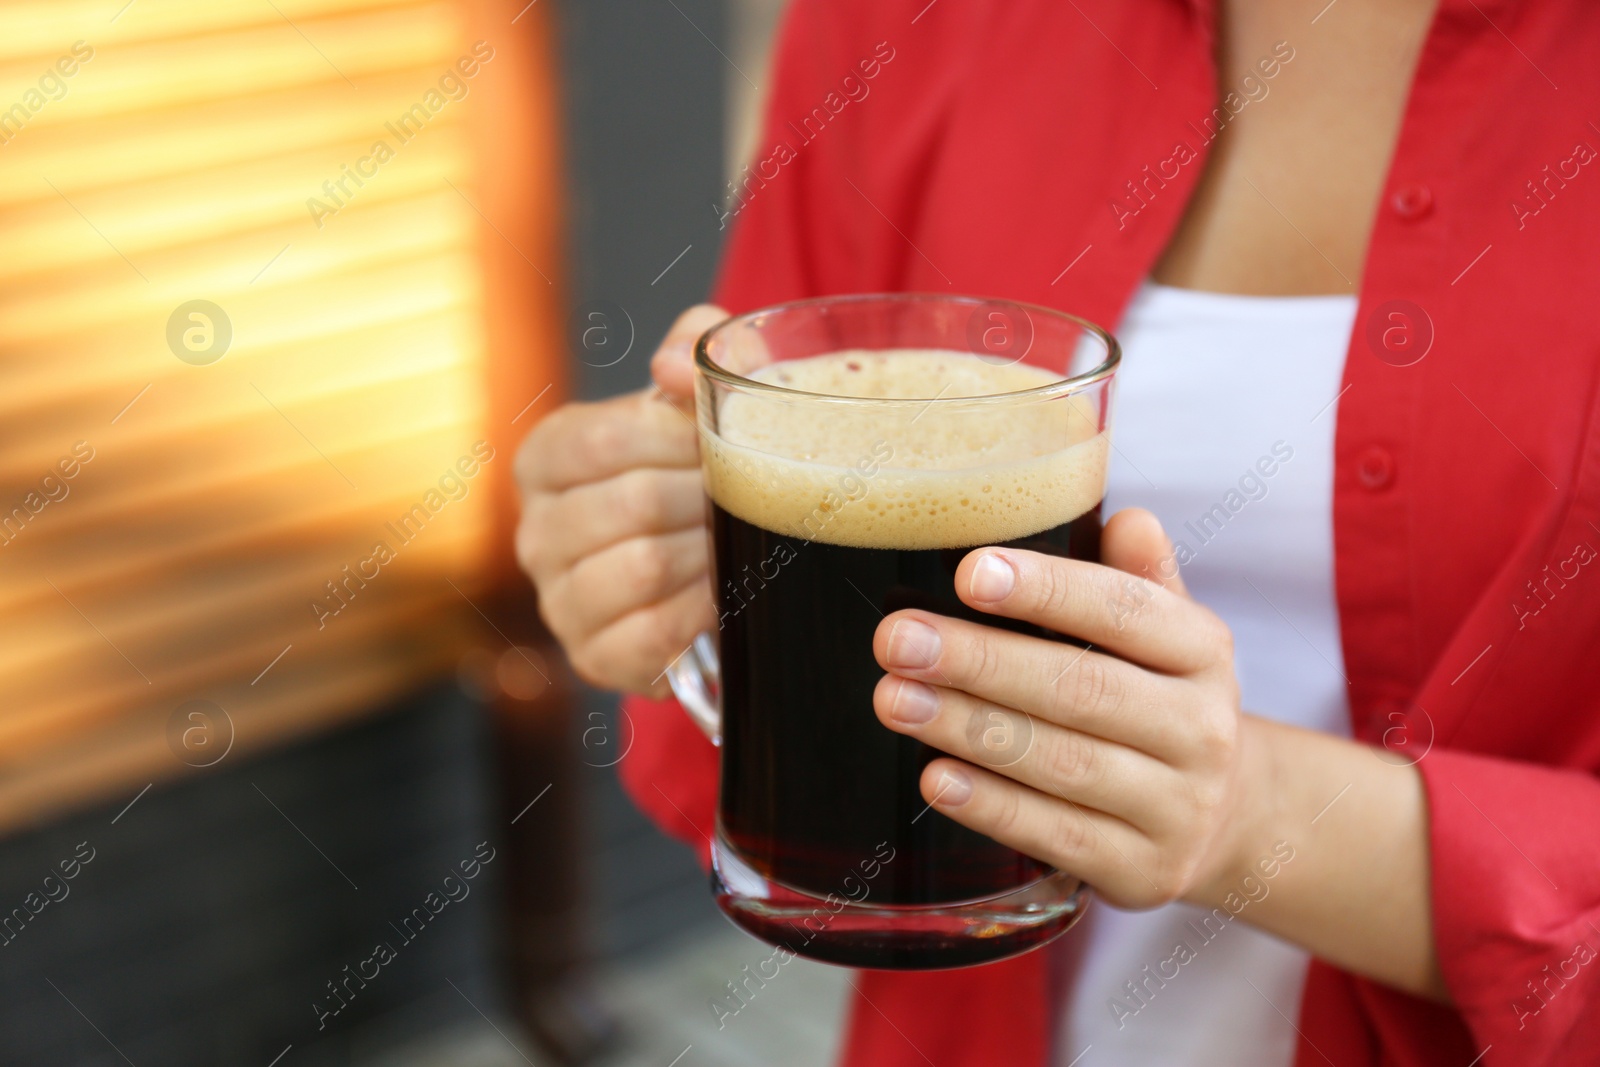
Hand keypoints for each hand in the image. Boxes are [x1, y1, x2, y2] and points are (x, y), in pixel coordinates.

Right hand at [515, 305, 726, 694]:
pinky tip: (727, 590)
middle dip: (708, 495)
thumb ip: (692, 348)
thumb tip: (674, 365)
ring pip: (643, 567)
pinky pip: (655, 630)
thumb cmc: (686, 470)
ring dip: (710, 550)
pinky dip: (704, 607)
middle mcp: (536, 532)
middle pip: (633, 503)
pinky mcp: (594, 657)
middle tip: (752, 491)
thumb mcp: (688, 398)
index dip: (678, 438)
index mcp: (545, 459)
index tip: (724, 440)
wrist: (693, 571)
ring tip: (742, 538)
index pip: (602, 439)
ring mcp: (560, 600)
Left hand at [871, 508, 1254, 909]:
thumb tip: (1126, 518)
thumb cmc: (1159, 700)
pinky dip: (991, 807)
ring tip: (894, 698)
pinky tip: (934, 777)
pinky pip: (1057, 836)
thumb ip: (1138, 578)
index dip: (1049, 591)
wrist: (1225, 818)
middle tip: (897, 639)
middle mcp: (1201, 729)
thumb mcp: (1166, 634)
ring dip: (969, 730)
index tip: (970, 572)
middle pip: (1083, 690)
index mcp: (1203, 652)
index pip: (1127, 611)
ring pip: (1063, 765)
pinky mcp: (1142, 872)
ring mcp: (1177, 808)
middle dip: (981, 662)